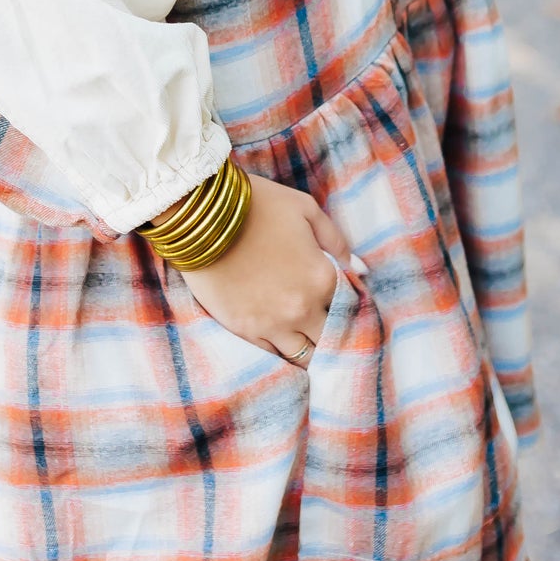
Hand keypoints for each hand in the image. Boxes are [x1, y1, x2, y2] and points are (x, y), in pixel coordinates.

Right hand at [174, 172, 352, 364]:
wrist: (200, 216)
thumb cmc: (256, 205)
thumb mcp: (305, 209)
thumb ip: (336, 240)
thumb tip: (359, 269)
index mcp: (321, 277)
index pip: (351, 305)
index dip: (350, 304)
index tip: (344, 302)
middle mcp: (302, 308)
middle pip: (332, 337)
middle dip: (335, 333)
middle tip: (330, 326)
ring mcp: (272, 324)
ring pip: (305, 355)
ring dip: (311, 348)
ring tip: (310, 341)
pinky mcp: (244, 330)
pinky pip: (273, 355)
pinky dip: (282, 351)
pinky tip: (284, 343)